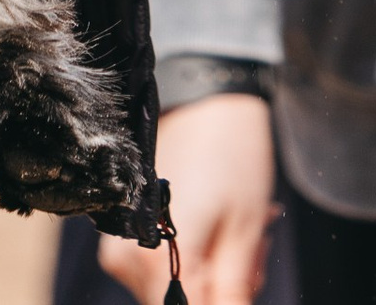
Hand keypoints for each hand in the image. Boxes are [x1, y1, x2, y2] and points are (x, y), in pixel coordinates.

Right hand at [99, 98, 277, 304]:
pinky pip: (164, 268)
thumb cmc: (232, 154)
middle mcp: (125, 261)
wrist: (204, 92)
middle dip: (222, 290)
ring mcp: (121, 246)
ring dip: (213, 274)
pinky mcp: (126, 232)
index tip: (247, 276)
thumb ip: (233, 293)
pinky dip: (196, 257)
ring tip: (240, 230)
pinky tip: (217, 225)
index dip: (226, 303)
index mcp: (153, 263)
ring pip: (175, 290)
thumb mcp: (245, 231)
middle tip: (255, 248)